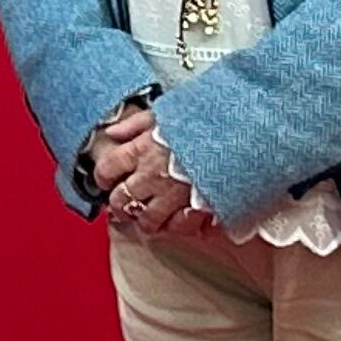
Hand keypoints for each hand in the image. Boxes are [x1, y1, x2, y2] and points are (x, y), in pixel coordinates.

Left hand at [94, 115, 197, 234]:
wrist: (238, 134)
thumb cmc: (201, 121)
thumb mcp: (163, 113)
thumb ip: (134, 124)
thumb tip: (112, 132)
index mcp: (142, 150)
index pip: (108, 169)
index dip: (103, 177)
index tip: (106, 180)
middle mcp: (153, 176)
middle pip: (122, 199)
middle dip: (118, 204)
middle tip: (120, 205)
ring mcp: (174, 196)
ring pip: (148, 219)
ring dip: (143, 219)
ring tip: (145, 216)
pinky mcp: (198, 209)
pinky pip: (180, 227)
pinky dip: (176, 226)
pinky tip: (175, 221)